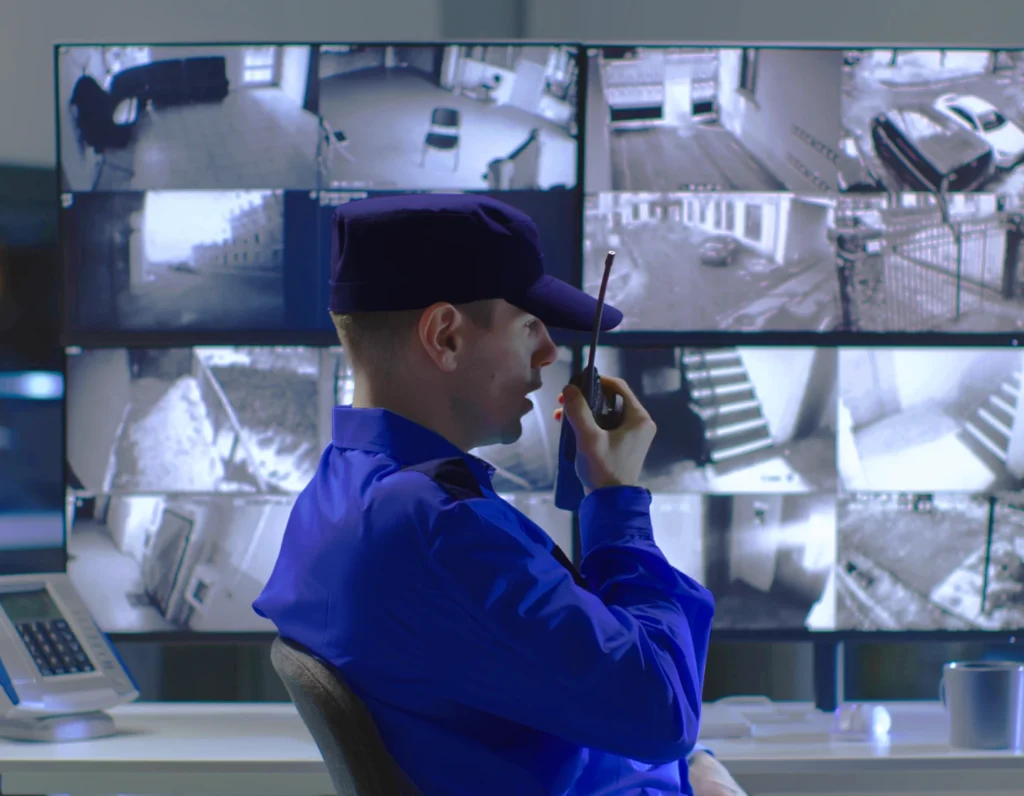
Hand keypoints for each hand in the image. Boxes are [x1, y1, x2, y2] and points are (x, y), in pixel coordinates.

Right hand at [554, 376, 655, 492]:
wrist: (610, 502)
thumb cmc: (603, 469)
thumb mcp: (589, 438)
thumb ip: (578, 411)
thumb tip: (570, 388)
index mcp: (639, 418)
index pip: (619, 387)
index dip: (597, 381)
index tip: (576, 383)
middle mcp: (640, 424)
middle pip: (611, 399)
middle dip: (586, 398)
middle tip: (565, 402)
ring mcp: (633, 435)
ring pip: (607, 413)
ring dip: (585, 412)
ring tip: (562, 416)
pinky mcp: (625, 445)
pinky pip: (607, 426)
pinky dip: (591, 424)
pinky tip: (571, 428)